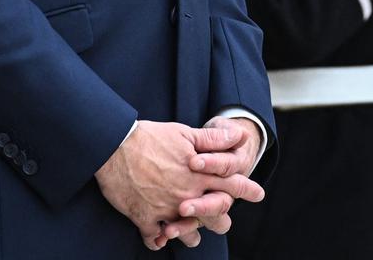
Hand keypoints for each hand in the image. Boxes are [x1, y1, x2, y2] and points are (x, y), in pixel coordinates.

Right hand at [95, 120, 263, 250]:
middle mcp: (186, 195)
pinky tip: (160, 235)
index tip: (258, 193)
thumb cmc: (149, 137)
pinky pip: (156, 239)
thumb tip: (239, 136)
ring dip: (189, 232)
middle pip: (214, 217)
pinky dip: (158, 238)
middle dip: (220, 220)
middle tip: (221, 220)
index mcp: (197, 174)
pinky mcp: (145, 218)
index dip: (246, 188)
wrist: (114, 146)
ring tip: (186, 229)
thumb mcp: (183, 132)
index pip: (230, 183)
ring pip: (187, 234)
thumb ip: (213, 139)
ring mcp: (166, 209)